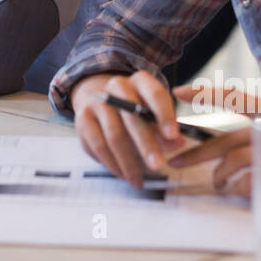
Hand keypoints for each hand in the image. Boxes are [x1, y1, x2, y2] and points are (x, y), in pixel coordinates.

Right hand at [71, 71, 185, 188]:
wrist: (101, 98)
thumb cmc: (136, 109)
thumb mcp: (154, 113)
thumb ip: (166, 130)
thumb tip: (178, 144)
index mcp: (139, 81)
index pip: (154, 94)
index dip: (165, 114)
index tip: (174, 136)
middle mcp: (116, 86)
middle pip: (131, 116)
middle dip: (146, 144)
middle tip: (158, 166)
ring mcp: (96, 102)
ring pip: (113, 134)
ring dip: (127, 161)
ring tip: (138, 180)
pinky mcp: (82, 119)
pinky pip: (96, 145)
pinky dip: (111, 163)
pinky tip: (122, 175)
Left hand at [165, 82, 260, 203]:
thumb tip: (235, 147)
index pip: (236, 97)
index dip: (206, 92)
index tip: (179, 90)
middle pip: (226, 138)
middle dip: (198, 153)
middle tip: (176, 161)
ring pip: (235, 161)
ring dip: (221, 177)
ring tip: (219, 185)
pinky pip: (251, 180)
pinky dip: (241, 189)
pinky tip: (241, 193)